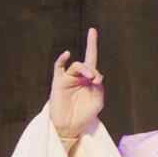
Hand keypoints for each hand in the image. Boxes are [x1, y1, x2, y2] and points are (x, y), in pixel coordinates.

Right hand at [47, 29, 104, 146]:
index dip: (92, 44)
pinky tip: (66, 54)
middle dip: (93, 71)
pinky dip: (62, 60)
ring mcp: (68, 78)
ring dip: (85, 69)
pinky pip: (59, 68)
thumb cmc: (86, 114)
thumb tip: (95, 75)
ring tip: (90, 78)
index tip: (92, 30)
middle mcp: (78, 76)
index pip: (91, 58)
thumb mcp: (98, 100)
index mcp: (90, 79)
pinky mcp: (58, 83)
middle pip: (87, 64)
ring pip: (76, 66)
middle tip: (95, 81)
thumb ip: (99, 86)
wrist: (72, 126)